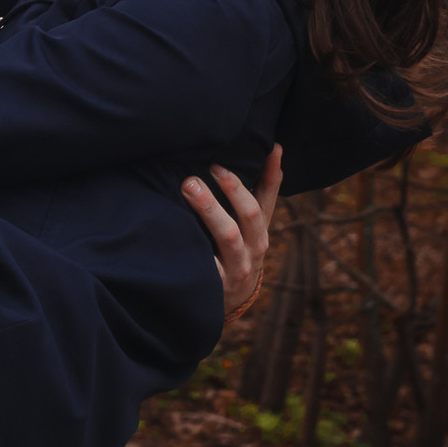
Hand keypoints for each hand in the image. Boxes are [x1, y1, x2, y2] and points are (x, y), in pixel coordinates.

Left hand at [179, 144, 281, 343]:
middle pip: (249, 215)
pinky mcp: (215, 283)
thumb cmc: (238, 248)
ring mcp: (236, 267)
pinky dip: (192, 242)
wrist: (229, 298)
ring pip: (228, 236)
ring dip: (210, 208)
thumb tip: (273, 147)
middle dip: (232, 189)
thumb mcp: (251, 222)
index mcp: (261, 230)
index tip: (264, 148)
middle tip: (210, 167)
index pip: (268, 198)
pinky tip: (174, 223)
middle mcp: (254, 248)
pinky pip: (204, 261)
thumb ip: (262, 188)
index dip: (268, 173)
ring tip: (189, 186)